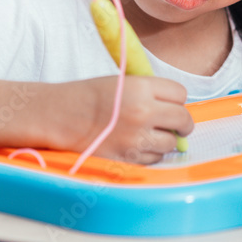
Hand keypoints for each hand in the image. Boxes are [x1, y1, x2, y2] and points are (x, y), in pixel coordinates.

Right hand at [72, 75, 194, 163]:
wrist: (58, 116)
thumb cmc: (87, 97)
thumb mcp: (121, 83)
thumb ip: (149, 92)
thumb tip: (177, 108)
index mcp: (141, 88)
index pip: (180, 93)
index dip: (176, 99)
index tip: (170, 103)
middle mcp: (143, 113)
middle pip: (183, 119)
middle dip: (181, 122)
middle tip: (176, 124)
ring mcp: (136, 139)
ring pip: (171, 143)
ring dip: (165, 140)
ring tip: (148, 134)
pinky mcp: (129, 159)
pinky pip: (155, 159)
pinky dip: (150, 154)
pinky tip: (135, 145)